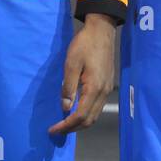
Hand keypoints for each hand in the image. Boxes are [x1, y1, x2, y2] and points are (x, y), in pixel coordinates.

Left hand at [49, 13, 115, 135]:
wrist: (102, 30)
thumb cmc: (84, 44)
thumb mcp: (71, 64)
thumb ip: (68, 87)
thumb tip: (65, 107)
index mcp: (94, 88)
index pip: (80, 116)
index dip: (66, 126)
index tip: (52, 129)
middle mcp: (103, 91)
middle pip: (90, 119)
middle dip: (73, 128)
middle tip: (57, 129)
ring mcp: (107, 88)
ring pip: (95, 114)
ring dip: (80, 122)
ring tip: (64, 122)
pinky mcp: (107, 84)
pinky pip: (97, 106)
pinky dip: (86, 113)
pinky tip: (76, 109)